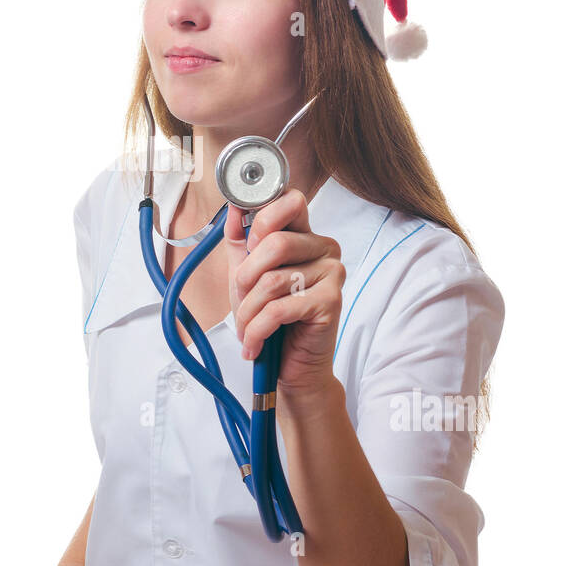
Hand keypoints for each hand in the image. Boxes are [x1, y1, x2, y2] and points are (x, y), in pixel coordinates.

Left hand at [223, 188, 344, 395]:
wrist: (292, 364)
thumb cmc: (272, 318)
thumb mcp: (246, 274)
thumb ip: (239, 238)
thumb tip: (233, 206)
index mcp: (305, 234)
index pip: (291, 200)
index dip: (263, 218)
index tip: (248, 243)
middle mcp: (324, 247)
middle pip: (275, 242)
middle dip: (246, 276)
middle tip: (241, 297)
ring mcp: (332, 273)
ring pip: (272, 280)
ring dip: (248, 310)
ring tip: (247, 327)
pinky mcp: (331, 301)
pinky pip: (279, 309)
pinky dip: (257, 329)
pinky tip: (254, 342)